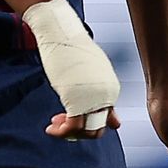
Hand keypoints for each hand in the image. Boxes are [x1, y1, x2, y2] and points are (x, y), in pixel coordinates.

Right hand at [25, 0, 118, 138]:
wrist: (60, 33)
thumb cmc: (72, 52)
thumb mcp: (92, 76)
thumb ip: (104, 100)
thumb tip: (117, 125)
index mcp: (112, 89)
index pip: (105, 121)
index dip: (85, 125)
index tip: (65, 117)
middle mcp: (107, 95)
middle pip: (97, 129)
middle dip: (77, 133)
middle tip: (58, 122)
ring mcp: (94, 98)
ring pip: (86, 131)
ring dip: (67, 133)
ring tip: (53, 127)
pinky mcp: (78, 99)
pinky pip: (72, 127)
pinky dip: (61, 132)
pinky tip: (51, 129)